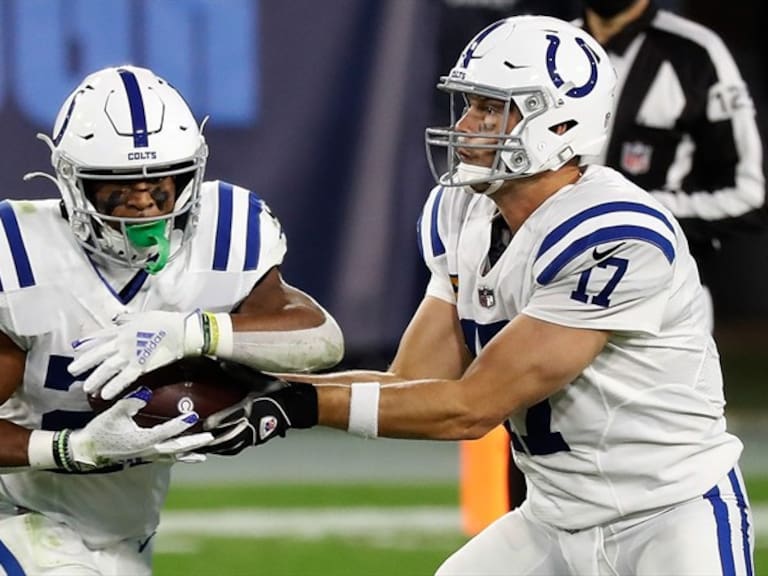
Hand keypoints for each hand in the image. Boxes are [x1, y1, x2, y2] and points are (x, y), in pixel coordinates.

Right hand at [56, 388, 212, 470]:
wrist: (87, 450)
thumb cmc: (100, 431)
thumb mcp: (113, 414)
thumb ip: (130, 402)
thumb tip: (145, 391)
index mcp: (142, 440)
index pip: (166, 431)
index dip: (180, 424)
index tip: (193, 416)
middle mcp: (148, 450)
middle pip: (175, 448)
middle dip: (193, 443)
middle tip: (210, 438)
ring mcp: (146, 455)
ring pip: (172, 456)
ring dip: (188, 454)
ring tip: (204, 455)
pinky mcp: (143, 457)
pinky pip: (164, 458)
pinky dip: (177, 458)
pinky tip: (185, 457)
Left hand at [69, 310, 205, 399]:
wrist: (181, 331)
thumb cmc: (166, 321)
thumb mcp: (144, 316)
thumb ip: (128, 319)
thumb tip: (118, 318)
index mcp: (123, 329)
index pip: (101, 336)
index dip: (88, 342)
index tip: (76, 347)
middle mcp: (122, 342)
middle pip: (99, 353)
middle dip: (84, 362)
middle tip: (72, 371)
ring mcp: (130, 354)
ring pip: (107, 367)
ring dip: (96, 378)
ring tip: (86, 388)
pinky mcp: (140, 365)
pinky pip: (124, 378)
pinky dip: (114, 386)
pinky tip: (105, 395)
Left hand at [200, 380, 317, 455]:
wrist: (295, 408)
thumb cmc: (277, 394)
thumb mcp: (259, 381)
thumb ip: (240, 373)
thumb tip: (222, 362)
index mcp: (250, 409)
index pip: (231, 418)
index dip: (216, 423)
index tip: (205, 425)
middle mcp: (249, 425)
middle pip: (227, 438)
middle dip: (210, 442)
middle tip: (194, 442)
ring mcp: (252, 435)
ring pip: (230, 446)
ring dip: (215, 448)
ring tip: (200, 448)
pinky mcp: (254, 440)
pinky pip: (236, 448)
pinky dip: (224, 450)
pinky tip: (217, 450)